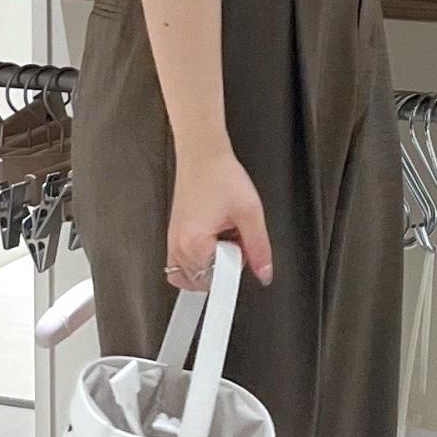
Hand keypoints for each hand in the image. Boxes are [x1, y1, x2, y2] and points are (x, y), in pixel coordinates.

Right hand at [167, 146, 273, 286]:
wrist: (202, 154)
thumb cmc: (220, 176)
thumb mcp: (250, 213)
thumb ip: (259, 248)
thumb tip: (264, 273)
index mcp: (194, 243)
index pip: (217, 280)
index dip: (236, 267)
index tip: (242, 254)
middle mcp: (178, 246)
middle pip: (204, 281)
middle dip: (224, 266)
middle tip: (234, 239)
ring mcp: (173, 242)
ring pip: (192, 276)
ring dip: (211, 264)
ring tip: (222, 238)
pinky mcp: (173, 237)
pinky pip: (181, 266)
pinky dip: (198, 262)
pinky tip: (212, 243)